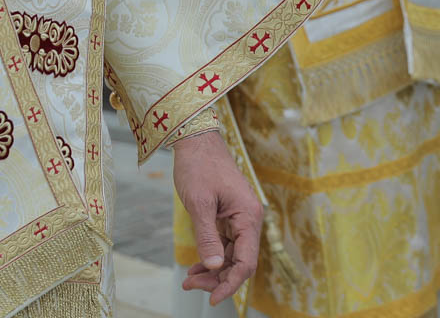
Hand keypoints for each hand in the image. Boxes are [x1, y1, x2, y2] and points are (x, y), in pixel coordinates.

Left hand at [173, 129, 260, 305]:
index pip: (246, 262)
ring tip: (190, 279)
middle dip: (218, 278)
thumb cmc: (198, 166)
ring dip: (213, 270)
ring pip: (232, 255)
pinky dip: (212, 256)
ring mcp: (240, 217)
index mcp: (248, 216)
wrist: (195, 139)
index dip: (231, 283)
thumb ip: (207, 237)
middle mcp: (249, 219)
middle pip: (240, 261)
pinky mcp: (229, 215)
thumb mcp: (199, 203)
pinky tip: (197, 266)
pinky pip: (225, 244)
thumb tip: (214, 268)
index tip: (212, 299)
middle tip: (191, 285)